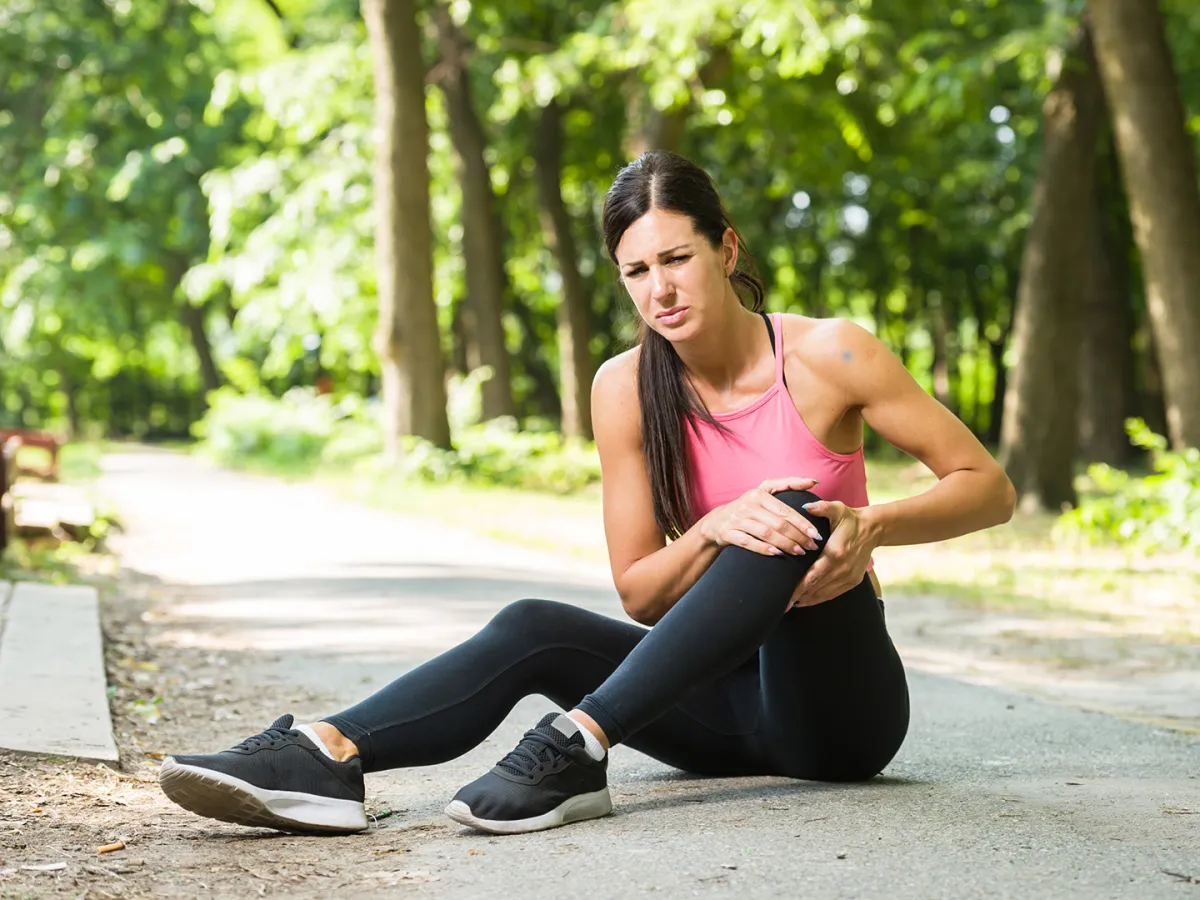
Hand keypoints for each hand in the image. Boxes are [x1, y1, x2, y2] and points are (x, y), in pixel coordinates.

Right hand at [699, 477, 824, 556]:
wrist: (716, 522)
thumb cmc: (748, 507)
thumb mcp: (764, 491)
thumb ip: (788, 485)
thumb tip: (813, 481)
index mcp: (760, 494)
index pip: (786, 510)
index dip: (803, 523)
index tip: (817, 534)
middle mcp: (748, 505)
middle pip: (778, 523)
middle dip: (798, 536)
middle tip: (812, 546)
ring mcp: (737, 519)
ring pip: (765, 533)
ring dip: (785, 544)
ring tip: (799, 552)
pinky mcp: (728, 532)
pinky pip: (748, 542)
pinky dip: (763, 548)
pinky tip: (777, 554)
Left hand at [788, 501, 876, 608]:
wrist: (873, 529)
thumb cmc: (850, 519)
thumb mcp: (836, 509)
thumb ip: (821, 507)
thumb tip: (805, 506)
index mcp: (835, 553)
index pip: (812, 575)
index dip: (798, 588)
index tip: (785, 596)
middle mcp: (842, 568)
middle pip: (816, 588)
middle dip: (798, 597)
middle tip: (780, 604)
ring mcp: (848, 577)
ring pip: (824, 594)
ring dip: (807, 600)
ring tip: (790, 604)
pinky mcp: (853, 581)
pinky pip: (833, 594)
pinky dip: (819, 599)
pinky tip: (806, 601)